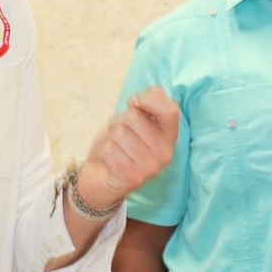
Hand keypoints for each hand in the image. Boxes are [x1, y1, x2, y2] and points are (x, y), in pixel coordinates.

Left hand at [76, 87, 178, 209]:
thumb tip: (156, 91)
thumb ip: (148, 103)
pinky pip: (109, 149)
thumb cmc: (118, 145)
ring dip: (110, 139)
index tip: (133, 102)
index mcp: (169, 137)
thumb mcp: (133, 119)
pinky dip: (104, 153)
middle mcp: (165, 153)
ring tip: (115, 150)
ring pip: (119, 133)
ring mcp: (151, 167)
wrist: (101, 180)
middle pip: (134, 117)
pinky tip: (110, 163)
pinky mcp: (133, 178)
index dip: (148, 99)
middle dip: (119, 122)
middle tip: (120, 138)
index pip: (170, 110)